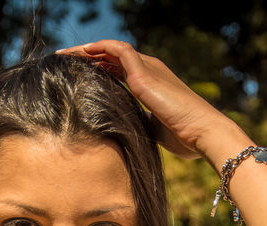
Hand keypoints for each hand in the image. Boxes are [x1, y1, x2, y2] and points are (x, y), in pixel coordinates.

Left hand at [56, 40, 233, 159]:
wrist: (202, 132)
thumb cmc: (183, 136)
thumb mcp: (153, 128)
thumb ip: (137, 122)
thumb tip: (120, 129)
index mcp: (151, 82)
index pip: (119, 69)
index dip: (98, 69)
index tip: (77, 74)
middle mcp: (150, 69)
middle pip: (112, 56)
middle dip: (87, 57)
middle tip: (64, 61)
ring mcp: (148, 68)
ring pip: (112, 49)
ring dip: (88, 50)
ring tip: (66, 54)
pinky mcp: (145, 73)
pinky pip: (118, 50)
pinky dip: (99, 48)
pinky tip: (83, 52)